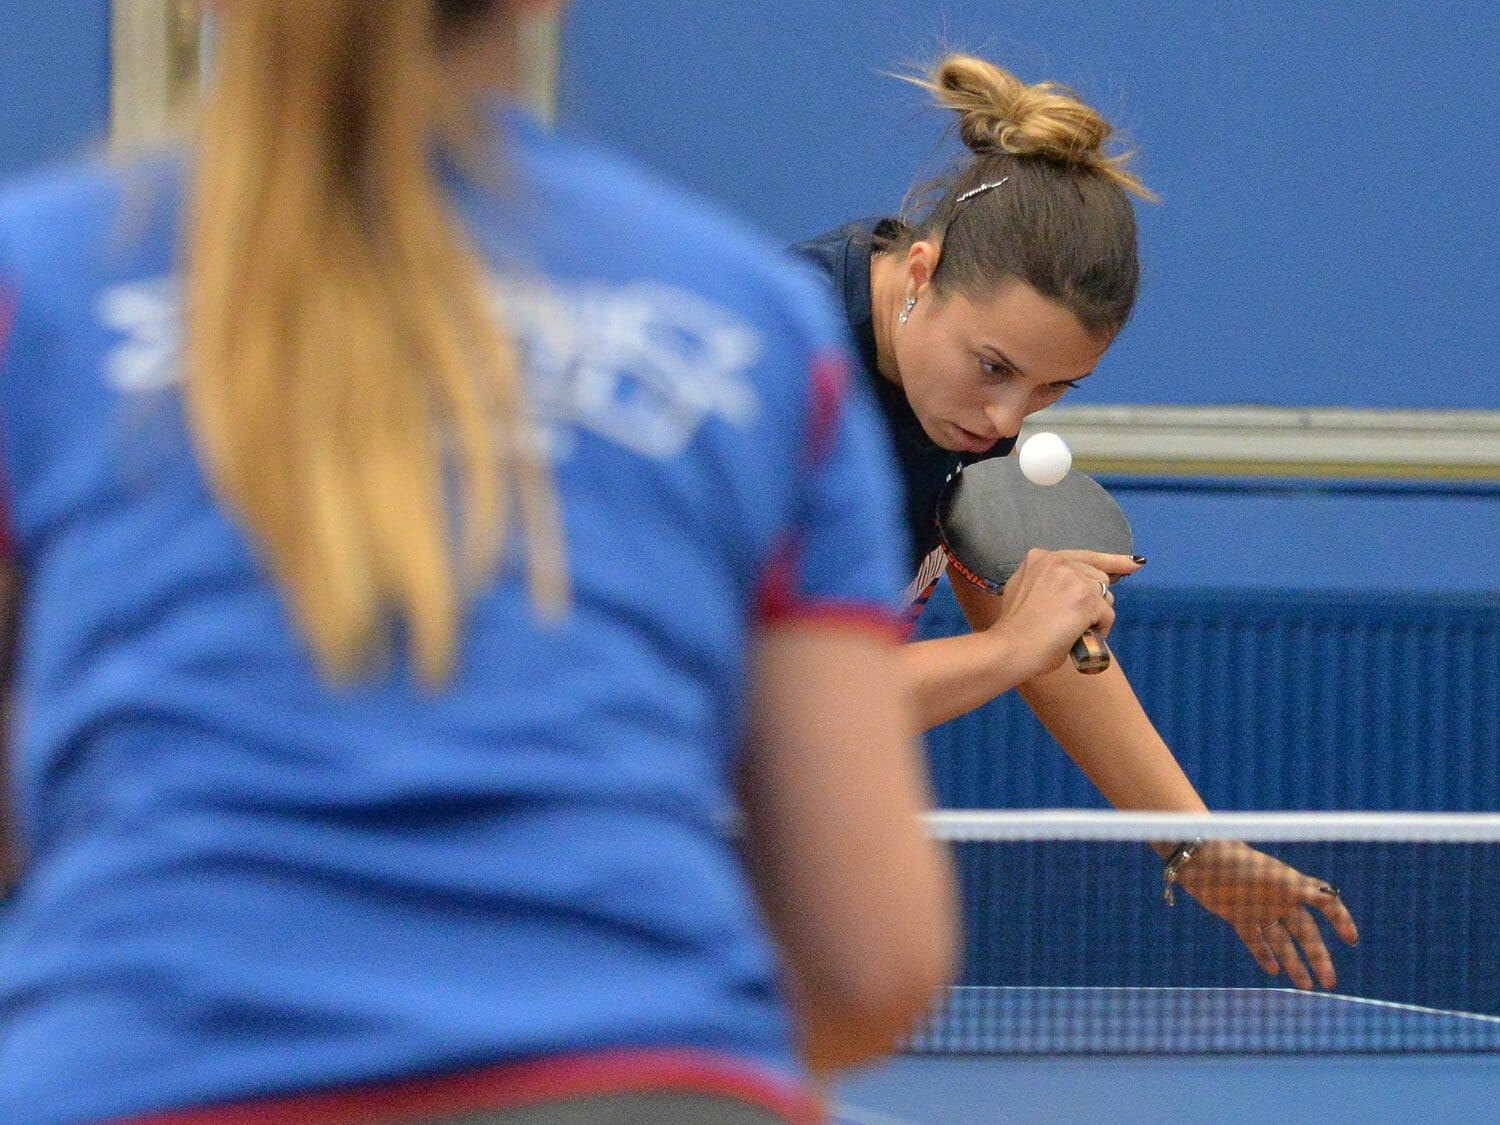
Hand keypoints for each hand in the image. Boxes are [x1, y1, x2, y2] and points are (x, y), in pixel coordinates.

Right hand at [990, 549, 1141, 676]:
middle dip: (1093, 599)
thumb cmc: (1015, 629)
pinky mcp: (1087, 599)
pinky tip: (1081, 637)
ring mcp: (1073, 578)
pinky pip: (1108, 615)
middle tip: (1073, 621)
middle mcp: (1057, 561)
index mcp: (1039, 557)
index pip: (1085, 556)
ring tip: (1072, 630)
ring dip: (1096, 615)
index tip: (1133, 563)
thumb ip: (1048, 581)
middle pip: (1098, 577)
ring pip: (1105, 596)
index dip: (1111, 561)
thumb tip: (1078, 586)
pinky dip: (1100, 630)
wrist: (1011, 647)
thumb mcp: (1024, 590)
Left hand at [1173, 840, 1359, 989]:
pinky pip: (1255, 939)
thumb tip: (1330, 897)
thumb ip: (1303, 890)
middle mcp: (1279, 900)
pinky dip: (1263, 955)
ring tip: (1306, 986)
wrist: (1202, 859)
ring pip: (1282, 942)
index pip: (1325, 904)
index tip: (1351, 940)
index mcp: (1293, 887)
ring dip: (1294, 964)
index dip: (1340, 920)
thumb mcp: (1274, 878)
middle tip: (1329, 983)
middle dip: (1318, 957)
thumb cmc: (1240, 864)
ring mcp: (1259, 909)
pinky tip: (1273, 971)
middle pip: (1305, 934)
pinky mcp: (1238, 916)